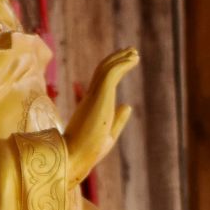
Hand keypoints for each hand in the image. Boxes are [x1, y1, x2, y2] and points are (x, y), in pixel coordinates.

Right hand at [65, 48, 139, 181]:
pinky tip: (133, 60)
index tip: (125, 61)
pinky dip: (123, 64)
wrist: (74, 158)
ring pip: (106, 68)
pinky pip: (112, 73)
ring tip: (134, 52)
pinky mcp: (99, 96)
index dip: (113, 69)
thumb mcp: (109, 134)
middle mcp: (90, 97)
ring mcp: (94, 95)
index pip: (100, 81)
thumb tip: (128, 105)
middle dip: (117, 58)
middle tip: (131, 51)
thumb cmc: (88, 152)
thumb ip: (118, 119)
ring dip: (121, 58)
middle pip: (103, 70)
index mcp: (90, 106)